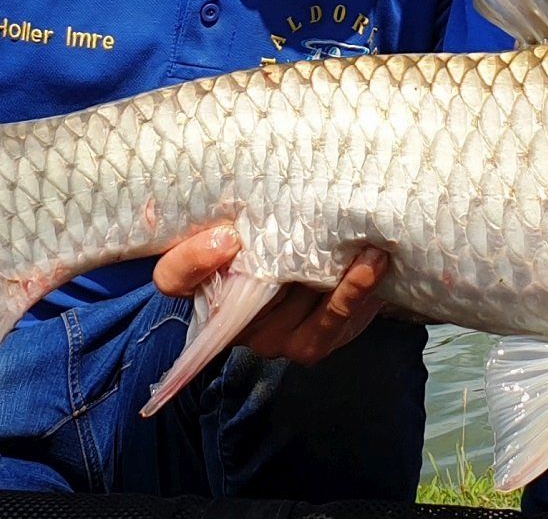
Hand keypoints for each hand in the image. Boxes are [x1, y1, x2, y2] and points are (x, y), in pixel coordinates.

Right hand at [154, 223, 391, 364]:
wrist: (330, 258)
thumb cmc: (283, 229)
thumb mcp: (256, 212)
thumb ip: (242, 203)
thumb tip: (238, 212)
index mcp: (203, 278)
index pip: (174, 277)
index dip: (191, 261)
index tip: (226, 236)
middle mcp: (231, 314)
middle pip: (243, 296)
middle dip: (280, 262)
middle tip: (316, 225)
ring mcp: (269, 334)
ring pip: (291, 312)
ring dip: (335, 280)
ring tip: (367, 246)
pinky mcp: (307, 343)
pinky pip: (327, 326)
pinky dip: (353, 294)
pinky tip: (373, 263)